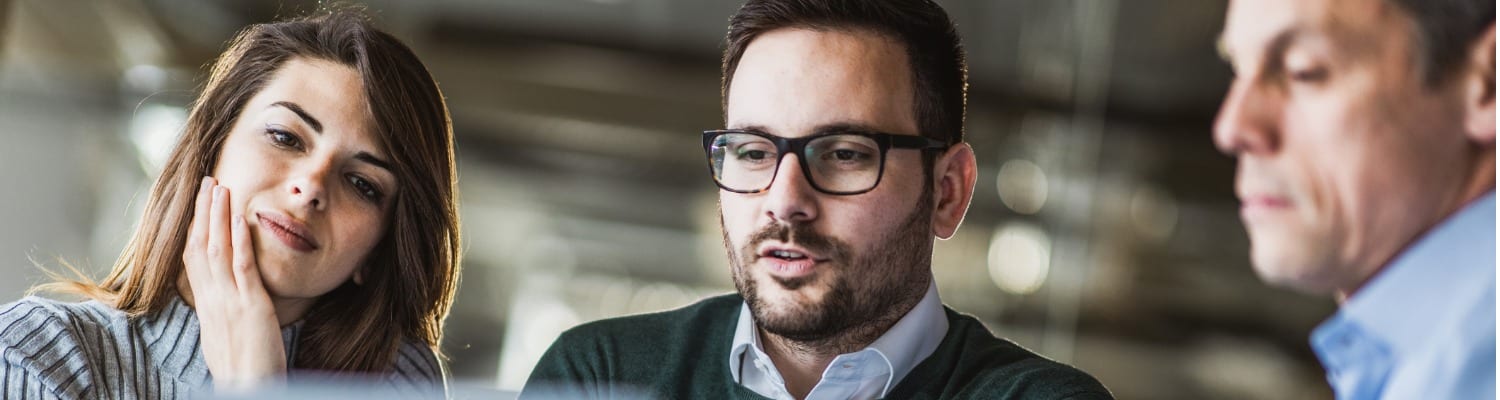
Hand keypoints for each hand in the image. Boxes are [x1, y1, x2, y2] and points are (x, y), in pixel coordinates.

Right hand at [182, 176, 286, 391]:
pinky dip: (239, 241)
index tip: (199, 204)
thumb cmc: (242, 370)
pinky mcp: (251, 307)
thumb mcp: (224, 336)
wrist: (246, 390)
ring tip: (221, 187)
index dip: (195, 229)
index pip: (194, 259)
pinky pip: (242, 268)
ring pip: (217, 250)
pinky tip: (240, 219)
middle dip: (203, 212)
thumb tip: (222, 301)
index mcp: (207, 306)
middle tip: (208, 181)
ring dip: (218, 216)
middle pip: (200, 246)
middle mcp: (213, 300)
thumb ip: (223, 313)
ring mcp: (229, 301)